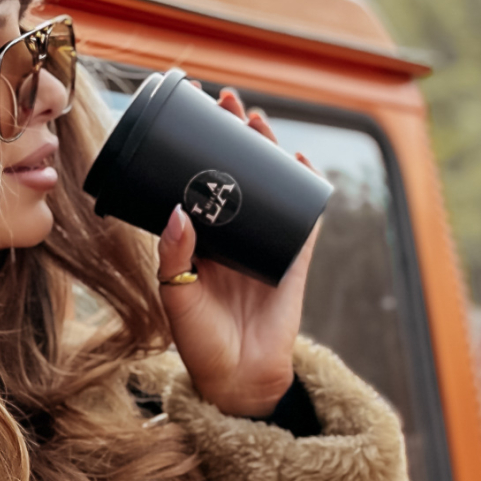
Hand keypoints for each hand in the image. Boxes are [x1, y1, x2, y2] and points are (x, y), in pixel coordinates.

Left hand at [155, 88, 322, 417]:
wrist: (238, 380)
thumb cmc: (199, 343)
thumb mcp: (176, 296)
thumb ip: (175, 256)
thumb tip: (179, 208)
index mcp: (200, 240)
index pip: (199, 181)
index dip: (197, 148)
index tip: (191, 114)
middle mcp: (232, 235)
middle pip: (235, 171)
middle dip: (233, 134)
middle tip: (228, 100)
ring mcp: (264, 243)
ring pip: (269, 184)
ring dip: (267, 148)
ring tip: (258, 118)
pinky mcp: (293, 257)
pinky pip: (303, 215)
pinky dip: (304, 185)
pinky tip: (298, 158)